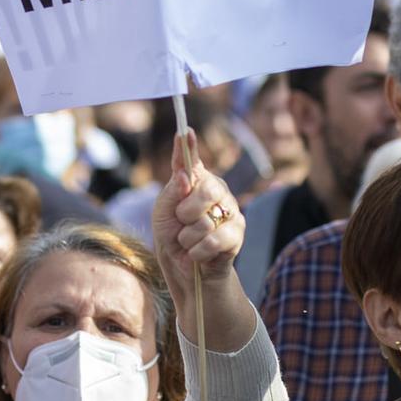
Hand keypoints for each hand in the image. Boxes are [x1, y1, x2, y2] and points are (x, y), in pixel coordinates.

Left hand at [153, 129, 242, 287]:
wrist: (183, 269)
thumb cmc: (172, 236)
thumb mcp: (163, 211)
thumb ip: (173, 191)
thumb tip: (183, 176)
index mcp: (196, 181)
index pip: (191, 161)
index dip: (188, 146)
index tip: (184, 131)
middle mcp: (217, 191)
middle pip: (205, 189)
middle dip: (186, 212)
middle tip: (182, 223)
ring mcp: (230, 211)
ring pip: (206, 220)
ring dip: (188, 237)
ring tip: (189, 242)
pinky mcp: (237, 234)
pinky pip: (213, 240)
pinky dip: (198, 251)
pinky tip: (198, 254)